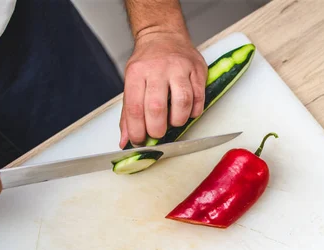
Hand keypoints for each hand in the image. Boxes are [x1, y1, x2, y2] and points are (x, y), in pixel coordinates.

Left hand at [119, 31, 207, 147]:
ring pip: (182, 103)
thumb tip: (125, 141)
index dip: (137, 130)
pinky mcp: (197, 70)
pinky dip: (193, 111)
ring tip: (174, 122)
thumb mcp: (132, 82)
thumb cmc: (147, 62)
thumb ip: (129, 113)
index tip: (139, 140)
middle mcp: (158, 69)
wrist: (164, 35)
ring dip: (178, 121)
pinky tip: (187, 112)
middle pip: (157, 108)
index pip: (135, 108)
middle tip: (157, 134)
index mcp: (137, 72)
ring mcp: (179, 68)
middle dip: (157, 129)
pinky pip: (198, 98)